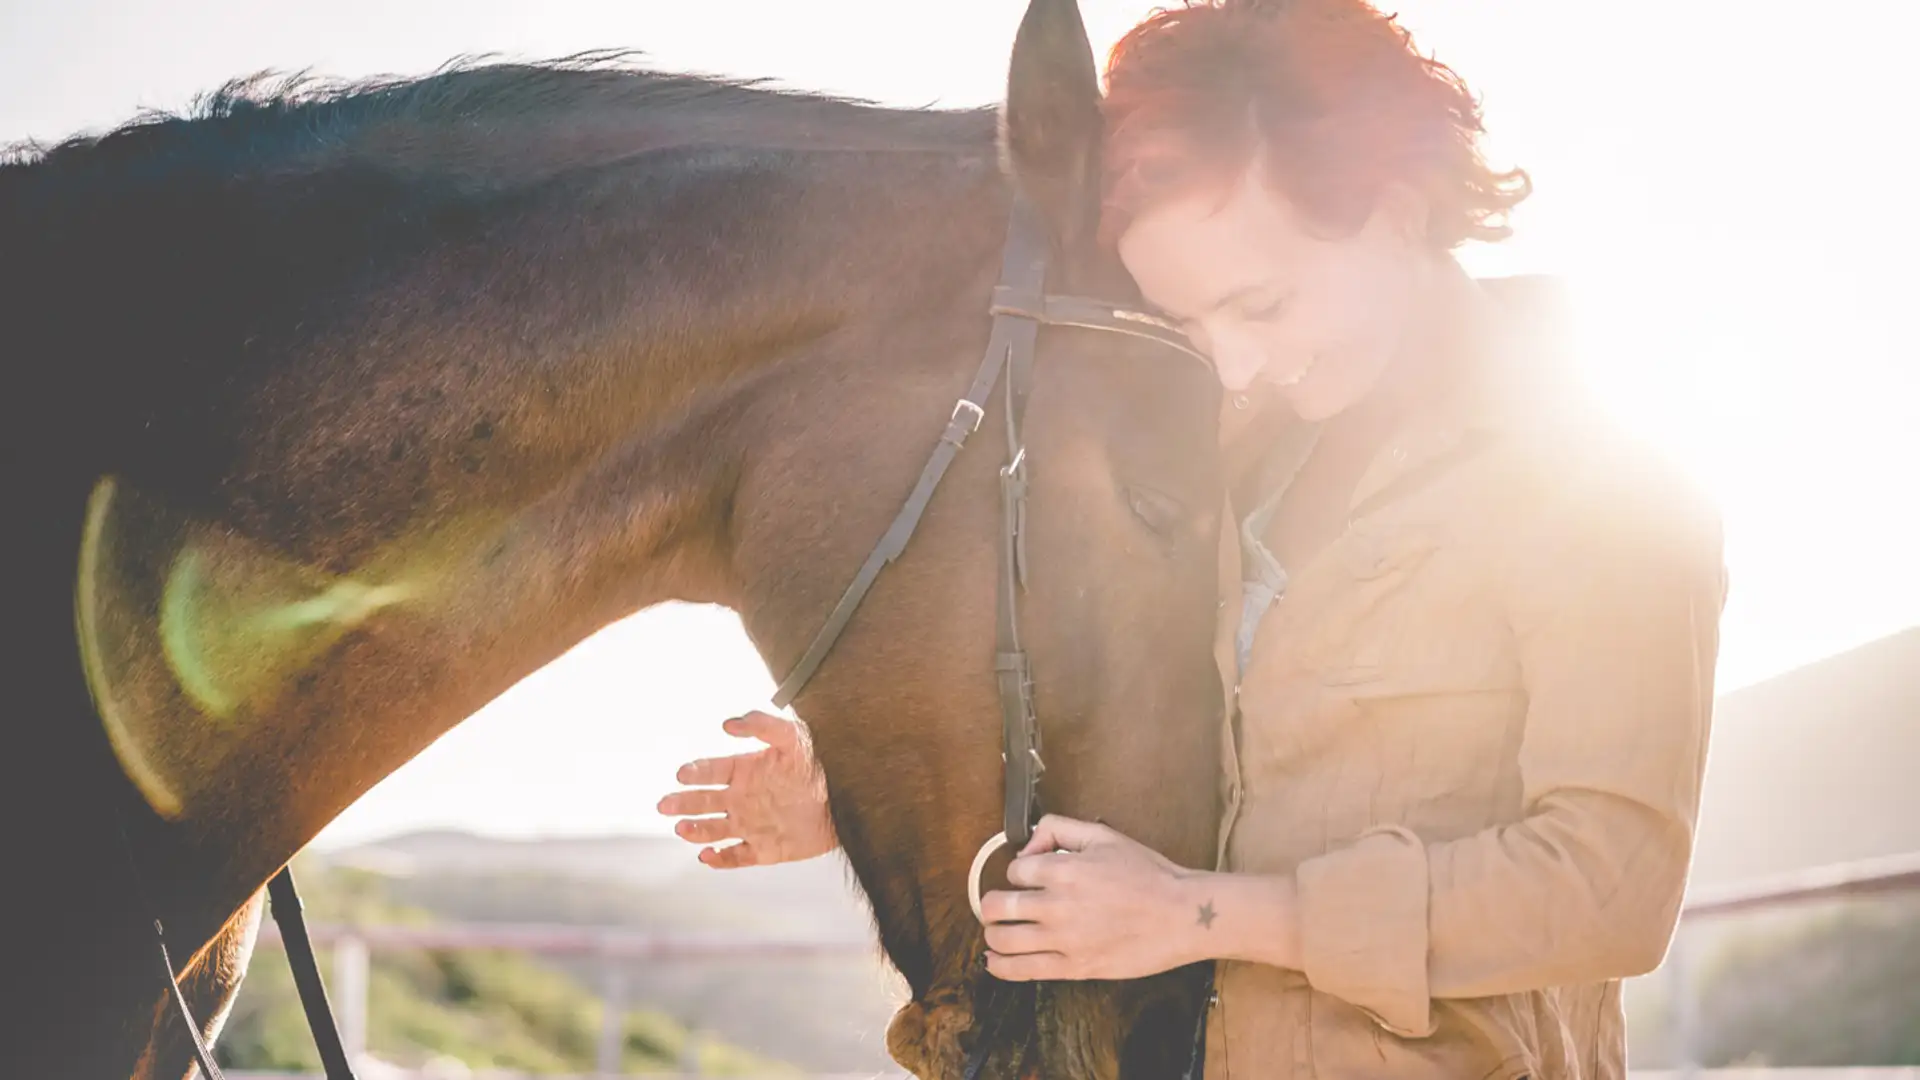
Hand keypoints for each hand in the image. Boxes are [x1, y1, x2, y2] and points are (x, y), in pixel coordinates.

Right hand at [655, 711, 836, 868]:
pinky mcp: (765, 850)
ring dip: (696, 830)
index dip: (694, 772)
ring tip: (682, 828)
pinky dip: (719, 859)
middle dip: (682, 803)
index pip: (710, 771)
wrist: (852, 797)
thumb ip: (762, 726)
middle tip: (664, 805)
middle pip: (703, 802)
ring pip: (714, 830)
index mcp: (745, 770)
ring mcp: (752, 825)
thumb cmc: (823, 762)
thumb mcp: (794, 737)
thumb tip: (727, 724)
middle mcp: (743, 798)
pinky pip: (736, 857)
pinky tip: (706, 855)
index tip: (682, 774)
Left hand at [979, 814, 1211, 981]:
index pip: (1013, 870)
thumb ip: (1060, 829)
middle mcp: (1056, 906)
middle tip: (996, 906)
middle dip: (992, 904)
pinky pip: (1022, 971)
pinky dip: (1000, 967)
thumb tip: (1030, 845)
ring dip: (992, 934)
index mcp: (1063, 870)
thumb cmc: (1148, 876)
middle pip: (996, 906)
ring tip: (995, 932)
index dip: (1017, 872)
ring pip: (1002, 940)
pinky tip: (994, 962)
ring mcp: (1063, 940)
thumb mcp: (1104, 836)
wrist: (1181, 915)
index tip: (1027, 878)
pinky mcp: (1074, 968)